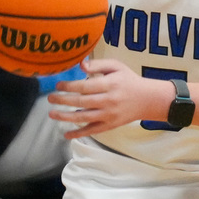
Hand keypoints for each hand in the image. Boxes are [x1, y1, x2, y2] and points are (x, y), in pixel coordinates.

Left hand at [48, 58, 165, 138]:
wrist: (147, 99)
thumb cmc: (129, 80)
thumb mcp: (116, 66)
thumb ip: (98, 64)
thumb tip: (80, 65)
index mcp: (110, 84)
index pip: (85, 86)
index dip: (69, 86)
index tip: (59, 85)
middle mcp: (108, 101)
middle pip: (81, 102)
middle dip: (63, 100)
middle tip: (50, 98)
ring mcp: (109, 115)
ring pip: (84, 118)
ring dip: (65, 117)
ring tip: (52, 114)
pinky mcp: (110, 125)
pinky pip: (92, 131)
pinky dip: (79, 134)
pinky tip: (66, 134)